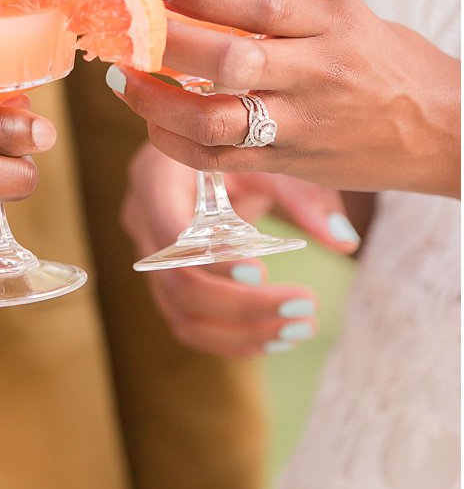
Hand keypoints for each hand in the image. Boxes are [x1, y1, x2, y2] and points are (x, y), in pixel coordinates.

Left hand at [109, 0, 460, 196]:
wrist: (444, 129)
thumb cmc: (381, 59)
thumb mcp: (343, 13)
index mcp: (329, 25)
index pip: (258, 5)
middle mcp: (314, 75)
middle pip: (229, 60)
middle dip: (167, 44)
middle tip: (127, 30)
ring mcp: (300, 125)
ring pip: (214, 119)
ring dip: (156, 100)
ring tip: (123, 78)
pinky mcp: (289, 164)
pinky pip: (217, 158)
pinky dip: (173, 140)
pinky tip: (151, 119)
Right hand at [121, 142, 353, 357]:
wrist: (209, 152)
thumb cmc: (238, 148)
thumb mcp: (269, 161)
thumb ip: (306, 199)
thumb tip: (344, 242)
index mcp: (155, 179)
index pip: (170, 232)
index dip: (211, 258)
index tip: (262, 271)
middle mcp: (143, 222)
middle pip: (176, 284)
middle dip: (241, 306)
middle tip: (303, 308)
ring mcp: (151, 258)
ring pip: (180, 315)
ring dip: (241, 333)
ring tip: (299, 330)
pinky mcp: (167, 281)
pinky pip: (189, 324)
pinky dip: (232, 340)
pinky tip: (278, 338)